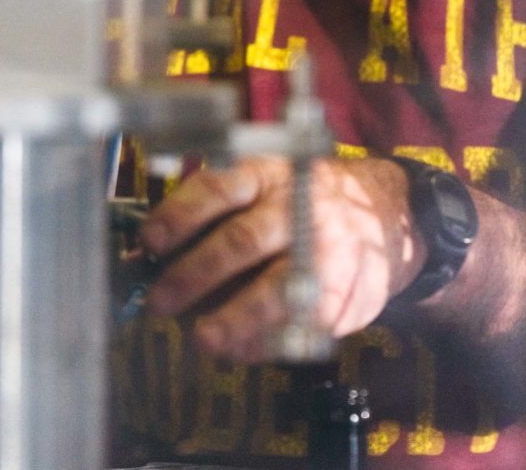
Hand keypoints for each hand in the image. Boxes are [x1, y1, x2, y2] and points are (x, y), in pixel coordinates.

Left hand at [140, 155, 425, 362]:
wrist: (382, 215)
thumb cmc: (297, 204)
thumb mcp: (260, 190)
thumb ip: (208, 219)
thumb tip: (142, 261)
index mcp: (266, 175)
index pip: (217, 189)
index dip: (180, 215)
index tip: (149, 242)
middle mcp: (296, 206)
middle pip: (242, 239)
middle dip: (196, 273)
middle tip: (159, 301)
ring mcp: (323, 250)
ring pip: (275, 286)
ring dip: (234, 317)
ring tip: (203, 337)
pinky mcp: (342, 292)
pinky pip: (299, 323)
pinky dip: (264, 342)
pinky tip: (238, 349)